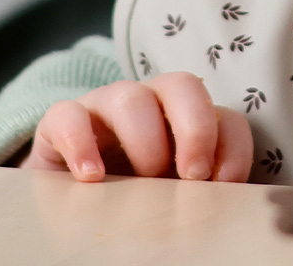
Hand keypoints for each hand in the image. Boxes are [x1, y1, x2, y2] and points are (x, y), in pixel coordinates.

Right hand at [21, 71, 253, 181]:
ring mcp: (104, 107)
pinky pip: (67, 115)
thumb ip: (198, 193)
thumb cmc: (134, 196)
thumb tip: (224, 207)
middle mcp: (150, 103)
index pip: (224, 118)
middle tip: (193, 174)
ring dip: (145, 139)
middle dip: (195, 128)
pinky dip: (80, 142)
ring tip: (144, 179)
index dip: (232, 148)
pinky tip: (91, 177)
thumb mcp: (172, 194)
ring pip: (129, 96)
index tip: (225, 184)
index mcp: (187, 121)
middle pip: (182, 86)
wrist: (69, 201)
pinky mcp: (59, 122)